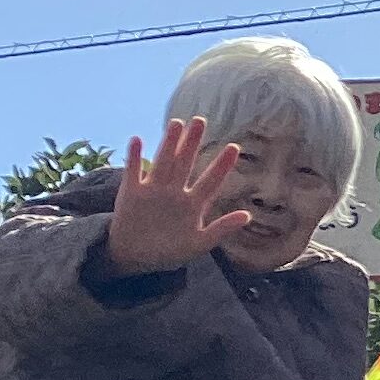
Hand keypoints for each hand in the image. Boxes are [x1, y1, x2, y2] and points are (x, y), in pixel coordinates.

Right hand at [103, 117, 249, 276]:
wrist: (135, 258)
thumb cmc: (170, 252)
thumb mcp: (199, 244)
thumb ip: (221, 229)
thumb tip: (248, 216)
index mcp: (193, 204)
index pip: (211, 181)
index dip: (222, 165)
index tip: (235, 147)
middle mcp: (175, 192)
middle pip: (186, 163)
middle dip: (193, 143)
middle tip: (201, 121)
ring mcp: (153, 190)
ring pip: (163, 162)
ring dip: (169, 144)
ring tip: (177, 124)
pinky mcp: (132, 193)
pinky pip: (133, 172)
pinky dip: (135, 157)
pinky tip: (138, 140)